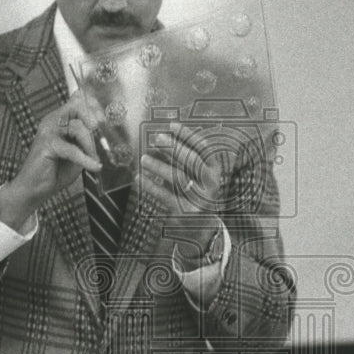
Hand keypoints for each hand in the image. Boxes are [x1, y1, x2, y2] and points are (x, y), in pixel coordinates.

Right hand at [0, 91, 102, 229]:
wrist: (34, 190)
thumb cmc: (55, 171)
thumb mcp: (76, 152)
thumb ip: (85, 138)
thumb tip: (97, 126)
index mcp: (58, 120)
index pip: (76, 101)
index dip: (91, 107)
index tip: (103, 118)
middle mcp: (51, 121)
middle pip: (78, 108)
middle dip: (92, 125)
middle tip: (99, 143)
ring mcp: (47, 131)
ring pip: (78, 128)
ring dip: (89, 146)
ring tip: (92, 161)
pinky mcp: (47, 144)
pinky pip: (72, 149)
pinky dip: (85, 159)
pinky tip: (94, 166)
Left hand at [137, 121, 223, 268]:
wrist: (202, 228)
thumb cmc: (193, 193)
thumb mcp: (192, 175)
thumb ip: (179, 160)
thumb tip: (156, 142)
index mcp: (215, 170)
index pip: (203, 148)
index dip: (187, 135)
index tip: (171, 125)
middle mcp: (211, 183)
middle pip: (191, 160)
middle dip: (173, 147)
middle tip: (156, 138)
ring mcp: (200, 199)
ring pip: (178, 178)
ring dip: (158, 166)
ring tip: (143, 159)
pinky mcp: (186, 212)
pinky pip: (165, 196)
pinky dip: (150, 186)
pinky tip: (138, 178)